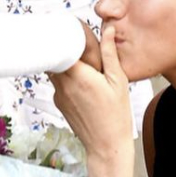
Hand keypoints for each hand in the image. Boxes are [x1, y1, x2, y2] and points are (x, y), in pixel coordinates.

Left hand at [50, 24, 132, 165]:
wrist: (106, 145)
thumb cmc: (116, 116)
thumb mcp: (119, 81)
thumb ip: (110, 54)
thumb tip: (108, 30)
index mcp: (79, 75)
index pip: (62, 46)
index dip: (68, 37)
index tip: (75, 33)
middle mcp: (63, 84)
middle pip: (57, 56)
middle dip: (68, 50)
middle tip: (82, 49)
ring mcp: (58, 94)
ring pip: (57, 70)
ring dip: (68, 64)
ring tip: (87, 69)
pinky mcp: (59, 103)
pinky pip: (60, 83)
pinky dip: (69, 79)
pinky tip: (85, 87)